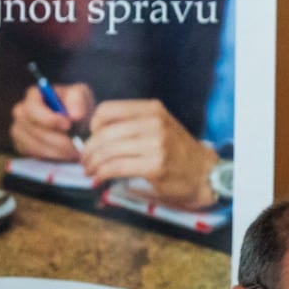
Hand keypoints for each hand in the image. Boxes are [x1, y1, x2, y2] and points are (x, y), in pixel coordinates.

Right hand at [10, 82, 94, 160]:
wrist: (74, 122)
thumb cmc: (75, 106)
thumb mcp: (81, 95)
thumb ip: (78, 100)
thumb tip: (74, 115)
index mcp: (33, 95)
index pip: (33, 108)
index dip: (49, 119)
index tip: (68, 126)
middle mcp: (21, 112)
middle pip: (33, 129)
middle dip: (56, 140)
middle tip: (76, 147)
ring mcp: (19, 130)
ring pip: (33, 145)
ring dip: (55, 152)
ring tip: (74, 153)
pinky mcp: (22, 146)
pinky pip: (33, 155)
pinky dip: (50, 158)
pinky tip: (64, 156)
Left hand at [82, 99, 219, 208]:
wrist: (204, 173)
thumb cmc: (177, 151)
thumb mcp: (159, 126)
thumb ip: (133, 123)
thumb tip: (95, 132)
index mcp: (152, 109)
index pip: (107, 110)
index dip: (93, 125)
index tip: (92, 138)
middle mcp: (154, 123)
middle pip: (104, 133)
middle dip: (88, 149)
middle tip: (84, 160)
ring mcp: (155, 144)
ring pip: (108, 151)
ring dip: (92, 163)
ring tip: (90, 171)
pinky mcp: (154, 166)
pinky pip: (116, 167)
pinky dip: (102, 174)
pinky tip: (99, 179)